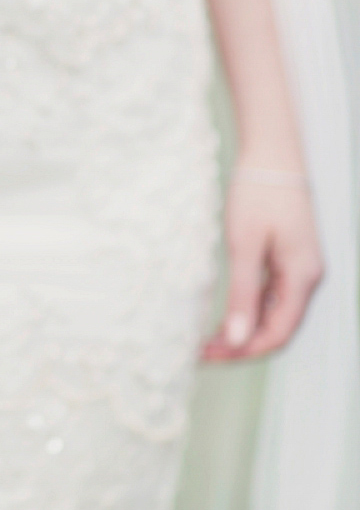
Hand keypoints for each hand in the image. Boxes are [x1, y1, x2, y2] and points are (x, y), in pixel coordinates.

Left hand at [202, 170, 323, 361]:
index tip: (210, 357)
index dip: (244, 351)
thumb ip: (243, 293)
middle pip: (277, 329)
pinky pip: (272, 296)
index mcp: (302, 277)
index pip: (278, 334)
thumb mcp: (245, 244)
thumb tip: (238, 339)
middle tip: (202, 352)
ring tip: (208, 337)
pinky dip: (250, 309)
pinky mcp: (289, 257)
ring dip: (244, 329)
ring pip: (274, 314)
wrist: (273, 152)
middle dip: (242, 345)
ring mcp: (299, 268)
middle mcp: (307, 278)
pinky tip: (227, 313)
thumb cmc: (259, 192)